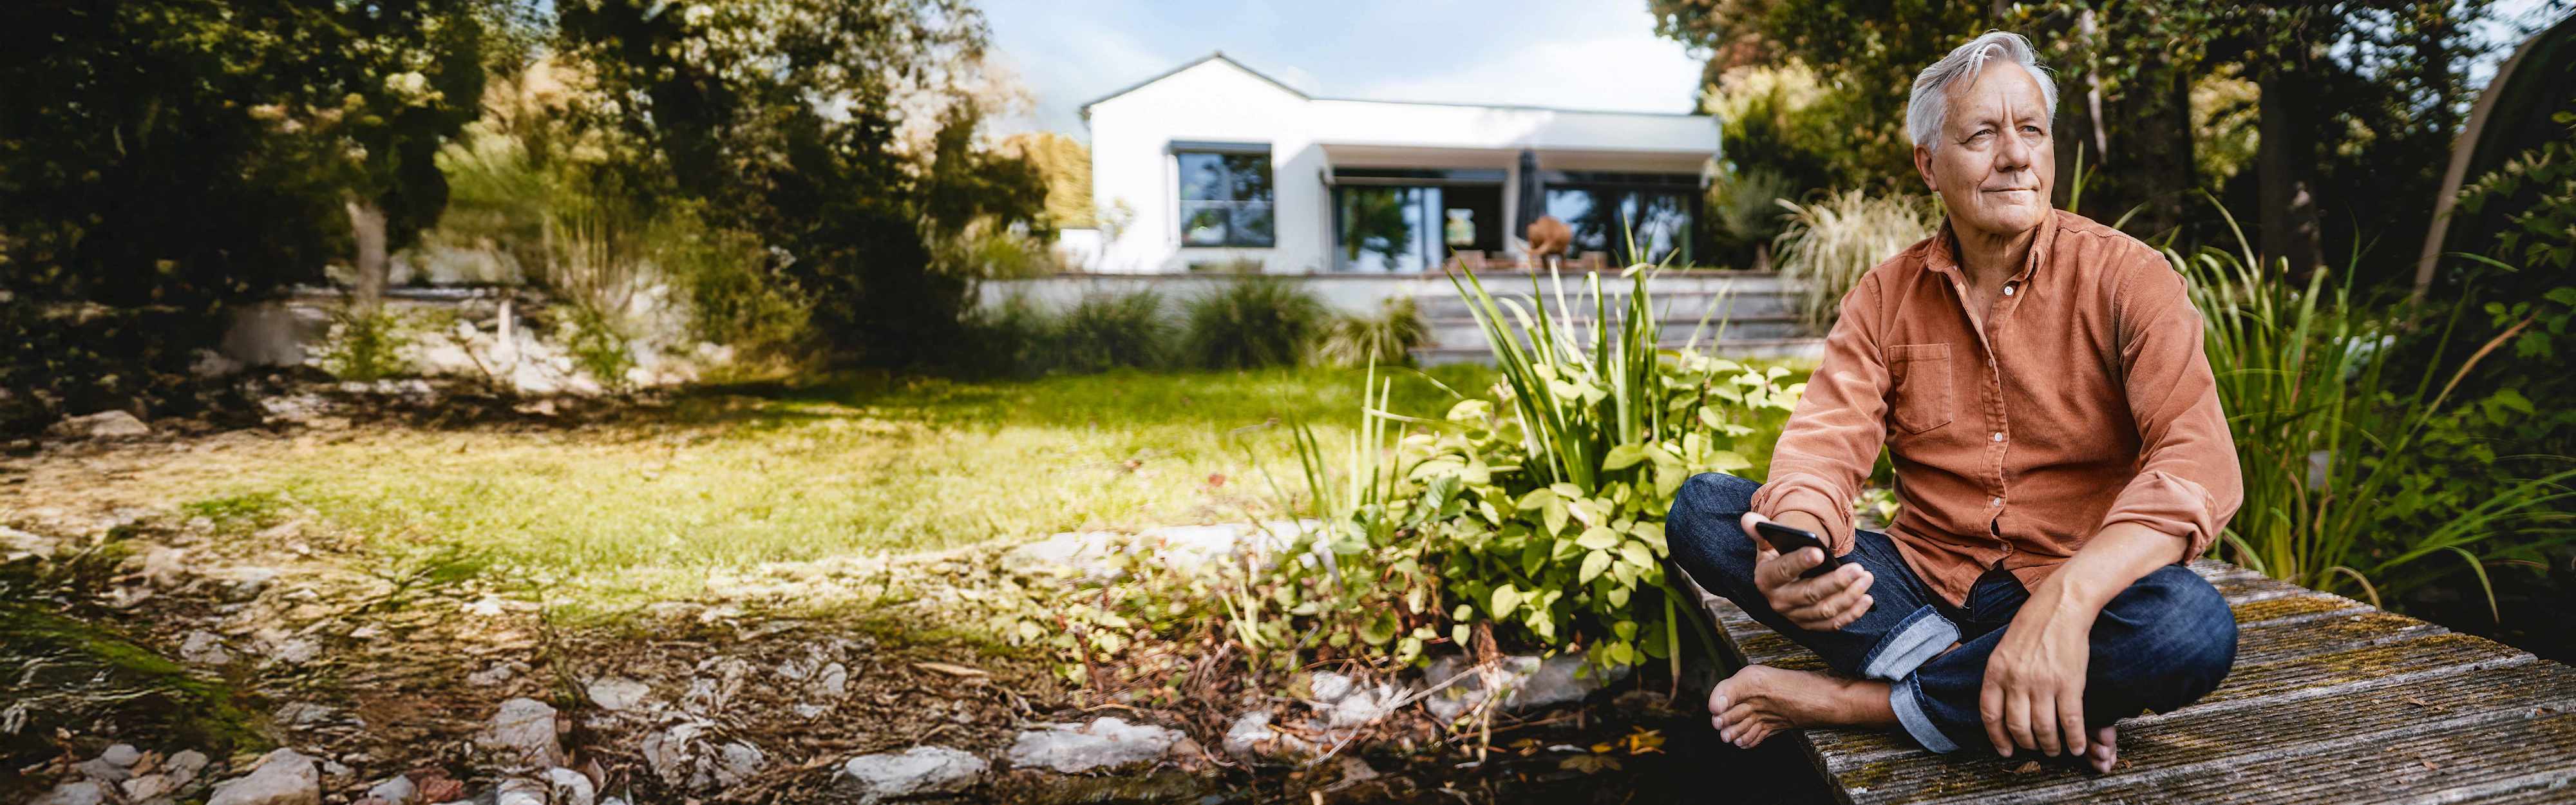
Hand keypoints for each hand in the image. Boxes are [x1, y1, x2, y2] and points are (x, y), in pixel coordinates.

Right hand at [1740, 512, 1873, 630]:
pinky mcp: (1811, 625)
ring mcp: (1795, 616)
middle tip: (1858, 568)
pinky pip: (1833, 624)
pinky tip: (1867, 599)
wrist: (1782, 582)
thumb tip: (1749, 518)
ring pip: (1825, 610)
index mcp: (1766, 578)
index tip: (1819, 552)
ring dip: (1849, 596)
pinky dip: (1852, 614)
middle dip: (1836, 582)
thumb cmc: (1778, 557)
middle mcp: (1778, 601)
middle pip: (1810, 594)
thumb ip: (1760, 531)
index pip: (1783, 570)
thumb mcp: (1767, 544)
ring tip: (1866, 578)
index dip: (1800, 561)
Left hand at [1980, 583, 2097, 757]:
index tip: (2005, 750)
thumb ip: (2000, 676)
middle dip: (2027, 744)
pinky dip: (2074, 739)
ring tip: (2055, 749)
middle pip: (2017, 727)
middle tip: (2035, 749)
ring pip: (2044, 729)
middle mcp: (2016, 680)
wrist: (2062, 605)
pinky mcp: (2069, 684)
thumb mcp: (2003, 648)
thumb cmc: (2033, 625)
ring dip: (2050, 746)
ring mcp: (2043, 683)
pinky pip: (2070, 722)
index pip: (1990, 714)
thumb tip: (1999, 704)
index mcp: (1996, 671)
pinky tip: (2076, 747)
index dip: (1997, 737)